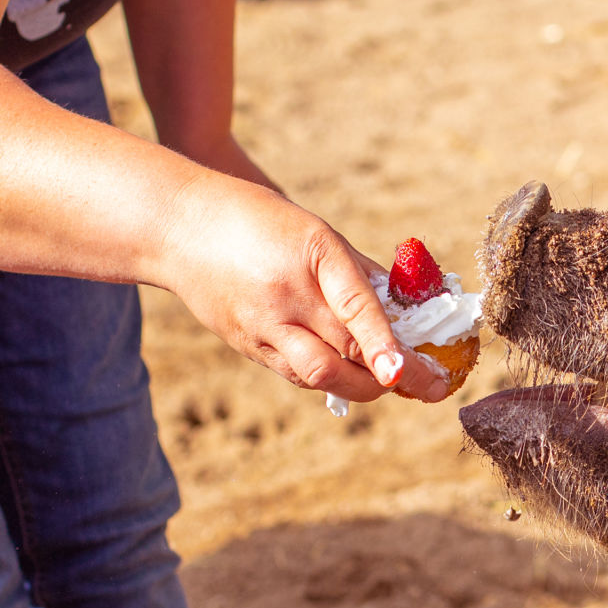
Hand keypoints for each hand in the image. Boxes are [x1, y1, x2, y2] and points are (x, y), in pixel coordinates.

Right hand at [150, 170, 449, 403]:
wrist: (176, 226)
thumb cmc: (258, 220)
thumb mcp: (318, 232)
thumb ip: (361, 272)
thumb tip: (409, 307)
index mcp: (310, 255)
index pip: (354, 308)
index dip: (382, 345)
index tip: (405, 373)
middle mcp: (284, 298)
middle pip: (342, 354)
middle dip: (392, 376)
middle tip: (431, 384)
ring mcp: (262, 327)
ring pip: (319, 376)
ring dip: (364, 386)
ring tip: (397, 383)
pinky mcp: (247, 346)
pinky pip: (298, 374)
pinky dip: (333, 378)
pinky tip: (356, 374)